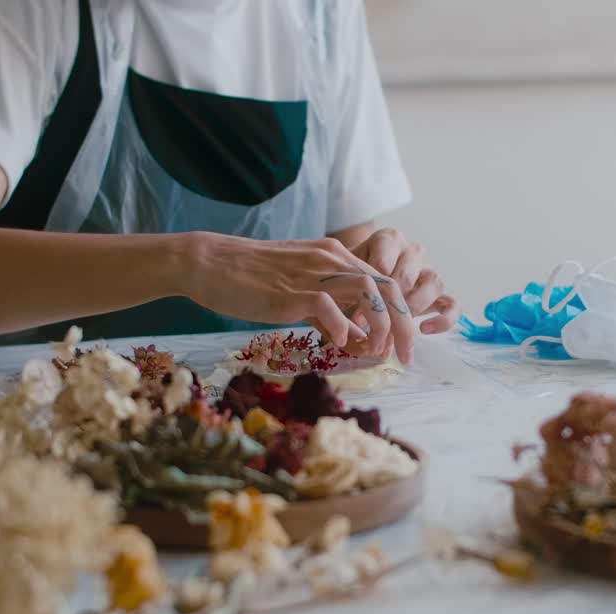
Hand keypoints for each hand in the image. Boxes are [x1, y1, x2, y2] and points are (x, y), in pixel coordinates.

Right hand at [186, 233, 415, 361]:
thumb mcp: (298, 289)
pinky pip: (327, 306)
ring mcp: (310, 273)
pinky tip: (339, 345)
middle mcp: (329, 259)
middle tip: (406, 356)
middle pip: (386, 286)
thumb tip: (356, 338)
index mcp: (334, 255)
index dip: (398, 314)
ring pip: (367, 291)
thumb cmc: (250, 278)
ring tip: (380, 353)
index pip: (383, 281)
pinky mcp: (289, 292)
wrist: (208, 263)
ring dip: (381, 325)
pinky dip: (341, 328)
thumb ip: (330, 309)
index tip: (400, 344)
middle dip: (403, 324)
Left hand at [350, 228, 457, 335]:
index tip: (358, 303)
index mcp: (388, 239)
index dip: (372, 280)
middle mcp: (412, 252)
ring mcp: (428, 272)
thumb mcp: (344, 278)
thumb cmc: (348, 280)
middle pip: (409, 270)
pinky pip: (452, 305)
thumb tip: (361, 323)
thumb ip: (350, 293)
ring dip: (415, 305)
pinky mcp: (438, 295)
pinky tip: (424, 329)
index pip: (386, 252)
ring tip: (397, 322)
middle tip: (376, 319)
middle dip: (391, 298)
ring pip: (434, 282)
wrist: (355, 285)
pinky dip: (443, 318)